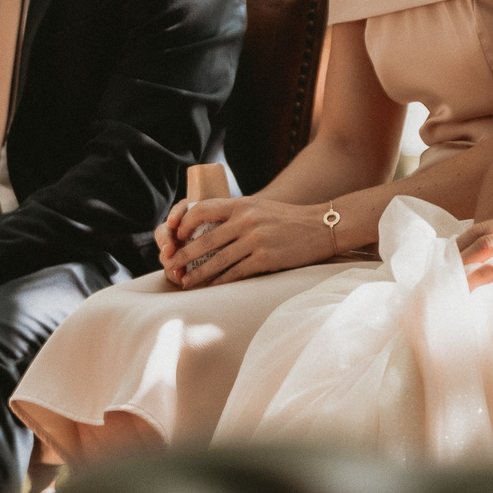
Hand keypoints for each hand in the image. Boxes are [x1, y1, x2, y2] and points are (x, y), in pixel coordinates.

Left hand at [162, 196, 340, 287]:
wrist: (321, 226)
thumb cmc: (286, 219)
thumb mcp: (259, 207)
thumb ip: (235, 214)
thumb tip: (206, 228)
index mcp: (242, 205)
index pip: (202, 209)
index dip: (184, 223)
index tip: (174, 235)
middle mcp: (246, 220)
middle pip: (205, 240)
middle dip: (184, 255)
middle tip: (171, 265)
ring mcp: (256, 240)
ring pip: (218, 260)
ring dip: (199, 273)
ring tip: (186, 281)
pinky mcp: (266, 258)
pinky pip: (236, 273)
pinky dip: (220, 282)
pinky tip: (211, 288)